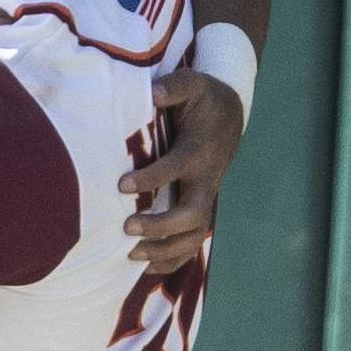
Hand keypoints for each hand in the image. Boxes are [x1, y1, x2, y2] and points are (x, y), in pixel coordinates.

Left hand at [122, 70, 248, 270]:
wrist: (228, 117)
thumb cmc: (202, 101)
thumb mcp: (191, 84)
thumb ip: (173, 87)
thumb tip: (153, 92)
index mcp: (199, 150)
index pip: (177, 168)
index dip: (152, 178)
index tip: (122, 186)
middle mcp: (205, 180)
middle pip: (193, 213)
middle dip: (162, 225)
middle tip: (127, 227)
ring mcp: (204, 198)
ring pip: (193, 235)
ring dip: (165, 250)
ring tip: (131, 254)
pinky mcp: (199, 209)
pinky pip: (190, 242)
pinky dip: (171, 260)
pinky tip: (143, 266)